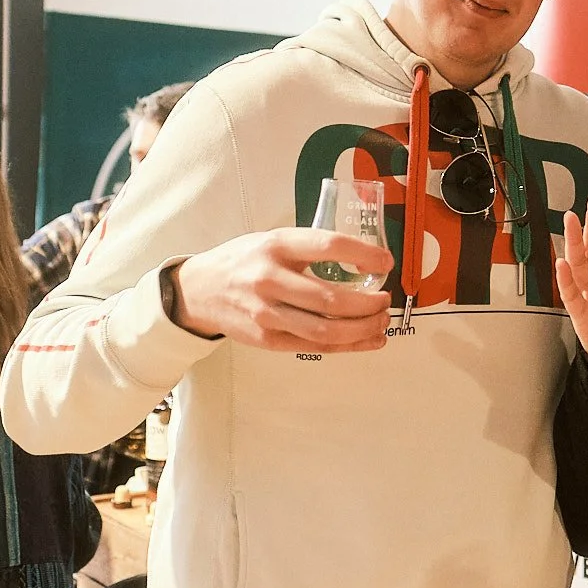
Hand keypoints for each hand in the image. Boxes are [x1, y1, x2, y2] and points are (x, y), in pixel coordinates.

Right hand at [173, 228, 393, 353]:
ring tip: (381, 323)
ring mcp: (266, 313)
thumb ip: (311, 249)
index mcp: (276, 245)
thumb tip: (366, 262)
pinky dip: (347, 346)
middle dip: (368, 305)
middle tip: (386, 301)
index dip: (363, 255)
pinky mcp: (266, 339)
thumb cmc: (247, 261)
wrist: (200, 289)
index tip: (386, 262)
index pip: (328, 246)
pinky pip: (314, 346)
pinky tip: (367, 341)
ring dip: (362, 330)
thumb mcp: (274, 240)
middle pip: (331, 299)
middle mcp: (269, 279)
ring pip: (324, 330)